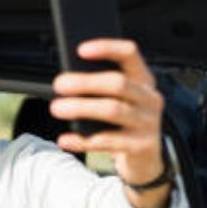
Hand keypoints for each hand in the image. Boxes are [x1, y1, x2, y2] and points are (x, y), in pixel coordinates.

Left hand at [50, 39, 169, 207]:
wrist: (144, 160)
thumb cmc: (122, 124)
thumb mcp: (118, 101)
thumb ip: (100, 89)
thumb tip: (67, 81)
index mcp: (143, 80)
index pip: (129, 54)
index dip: (107, 48)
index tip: (80, 50)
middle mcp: (150, 98)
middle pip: (118, 83)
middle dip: (86, 82)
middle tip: (59, 84)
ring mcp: (148, 122)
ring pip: (113, 110)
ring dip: (81, 108)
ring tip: (56, 108)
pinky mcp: (141, 146)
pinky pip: (107, 141)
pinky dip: (83, 140)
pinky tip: (64, 139)